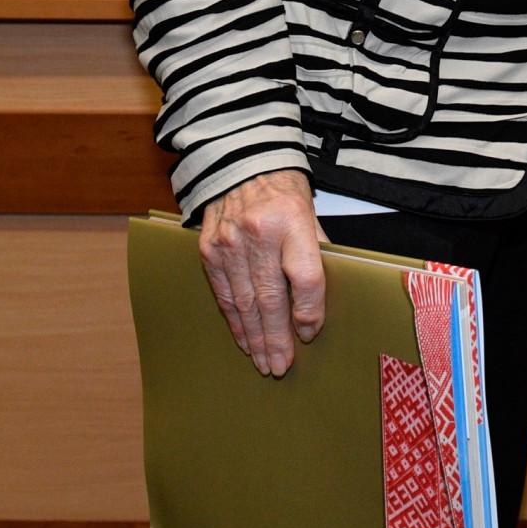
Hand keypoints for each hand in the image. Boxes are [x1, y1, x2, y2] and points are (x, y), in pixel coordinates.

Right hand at [199, 168, 326, 376]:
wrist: (242, 161)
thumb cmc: (284, 191)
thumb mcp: (310, 213)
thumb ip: (315, 254)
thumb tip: (317, 304)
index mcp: (292, 219)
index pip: (305, 275)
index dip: (310, 309)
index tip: (310, 333)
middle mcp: (258, 232)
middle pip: (271, 296)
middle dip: (278, 337)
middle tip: (282, 366)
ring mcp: (229, 242)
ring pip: (244, 302)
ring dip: (255, 338)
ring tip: (265, 363)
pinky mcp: (208, 250)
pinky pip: (224, 294)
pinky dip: (235, 321)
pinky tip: (244, 341)